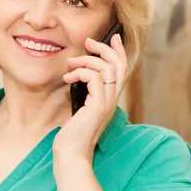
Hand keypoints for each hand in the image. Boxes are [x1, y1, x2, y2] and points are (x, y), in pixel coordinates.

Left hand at [53, 34, 126, 161]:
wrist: (71, 153)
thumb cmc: (72, 134)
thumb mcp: (80, 106)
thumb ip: (85, 91)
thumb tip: (78, 72)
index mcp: (110, 98)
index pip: (122, 69)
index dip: (119, 51)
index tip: (114, 37)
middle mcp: (113, 99)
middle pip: (118, 65)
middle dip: (104, 48)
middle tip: (87, 42)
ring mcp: (107, 103)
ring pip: (107, 68)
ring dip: (86, 61)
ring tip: (70, 65)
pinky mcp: (98, 106)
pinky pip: (95, 78)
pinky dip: (81, 73)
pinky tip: (68, 79)